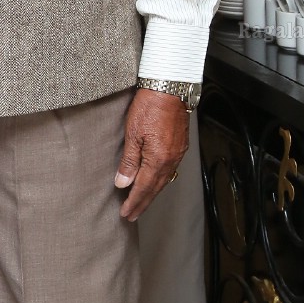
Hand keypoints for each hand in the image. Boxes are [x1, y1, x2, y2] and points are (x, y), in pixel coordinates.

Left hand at [114, 88, 188, 221]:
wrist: (170, 88)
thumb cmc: (150, 106)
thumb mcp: (133, 134)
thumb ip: (129, 161)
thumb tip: (123, 182)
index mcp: (158, 159)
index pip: (143, 188)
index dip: (134, 202)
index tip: (126, 213)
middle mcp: (171, 159)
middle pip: (155, 188)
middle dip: (143, 203)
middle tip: (132, 215)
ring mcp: (178, 153)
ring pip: (164, 180)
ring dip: (152, 193)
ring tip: (142, 202)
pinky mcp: (180, 145)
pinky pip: (171, 169)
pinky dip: (161, 180)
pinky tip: (155, 181)